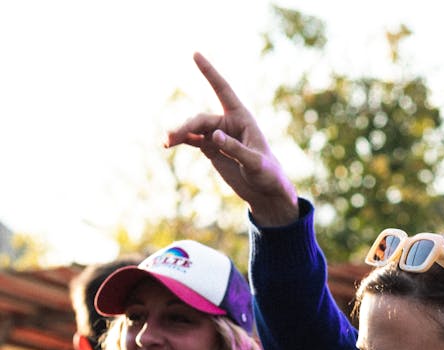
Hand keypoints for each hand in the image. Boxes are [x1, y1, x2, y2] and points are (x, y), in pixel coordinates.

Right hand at [165, 51, 299, 225]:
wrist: (266, 192)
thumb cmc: (268, 174)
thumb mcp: (255, 163)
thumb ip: (236, 149)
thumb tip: (213, 134)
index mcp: (242, 118)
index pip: (222, 90)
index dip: (209, 72)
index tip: (195, 54)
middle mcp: (228, 123)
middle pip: (202, 120)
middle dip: (187, 127)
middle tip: (173, 138)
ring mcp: (218, 136)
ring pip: (194, 130)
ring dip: (180, 134)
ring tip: (167, 142)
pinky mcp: (212, 149)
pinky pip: (193, 141)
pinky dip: (182, 141)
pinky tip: (170, 143)